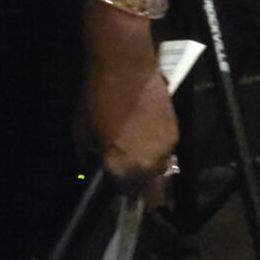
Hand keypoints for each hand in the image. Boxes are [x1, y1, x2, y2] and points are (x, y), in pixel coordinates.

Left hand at [84, 21, 179, 208]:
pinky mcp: (176, 132)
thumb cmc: (98, 96)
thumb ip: (88, 152)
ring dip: (151, 170)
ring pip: (162, 172)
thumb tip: (91, 161)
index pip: (125, 193)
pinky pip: (168, 153)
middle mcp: (148, 164)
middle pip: (151, 192)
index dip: (119, 189)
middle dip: (140, 189)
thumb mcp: (82, 128)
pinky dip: (158, 151)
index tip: (114, 182)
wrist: (126, 66)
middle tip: (129, 176)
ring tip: (138, 155)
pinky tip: (146, 137)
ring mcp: (166, 149)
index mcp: (123, 166)